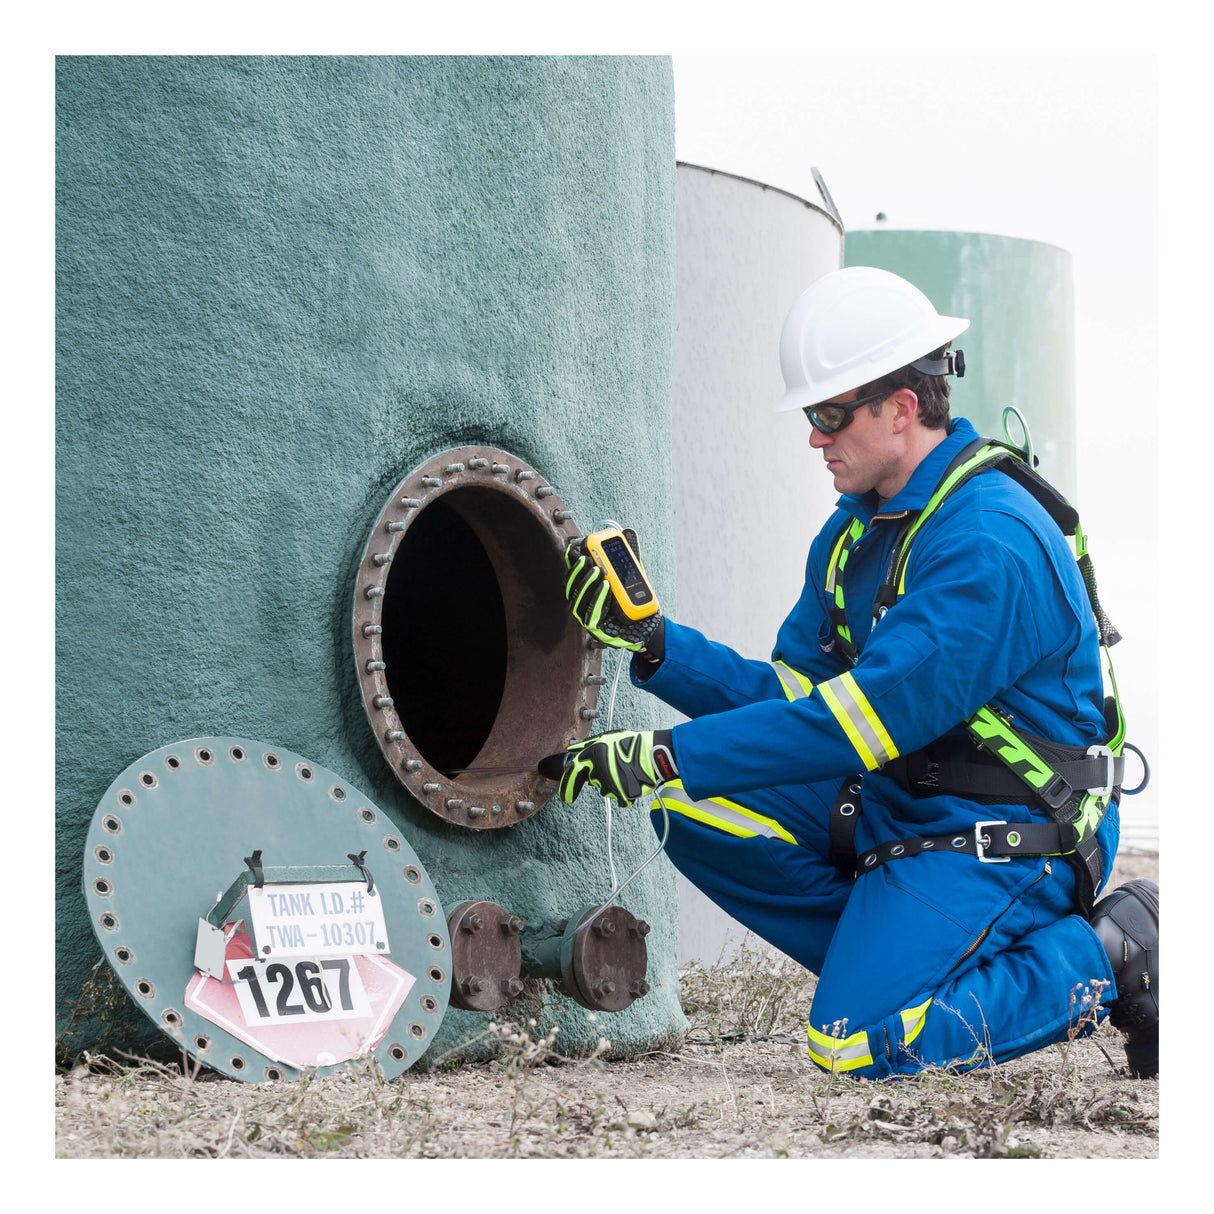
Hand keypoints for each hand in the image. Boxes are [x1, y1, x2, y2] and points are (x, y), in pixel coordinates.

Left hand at [558, 729, 677, 806]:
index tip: (566, 798)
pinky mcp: (622, 795)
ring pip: (605, 789)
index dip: (568, 786)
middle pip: (593, 781)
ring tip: (626, 770)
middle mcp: (599, 771)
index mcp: (593, 755)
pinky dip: (624, 792)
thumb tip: (572, 750)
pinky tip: (631, 780)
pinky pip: (619, 797)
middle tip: (614, 766)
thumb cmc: (631, 744)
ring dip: (612, 783)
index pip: (573, 773)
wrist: (654, 755)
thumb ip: (588, 745)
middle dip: (600, 776)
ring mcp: (610, 784)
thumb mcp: (607, 738)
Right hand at [564, 532, 662, 651]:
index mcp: (587, 592)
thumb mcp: (632, 574)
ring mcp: (589, 618)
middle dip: (577, 572)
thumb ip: (627, 556)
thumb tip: (628, 532)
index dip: (571, 563)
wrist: (647, 623)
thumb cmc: (635, 599)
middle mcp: (584, 604)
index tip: (573, 549)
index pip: (574, 577)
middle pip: (571, 588)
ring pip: (578, 602)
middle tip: (587, 559)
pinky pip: (593, 614)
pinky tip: (606, 587)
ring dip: (586, 584)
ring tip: (598, 571)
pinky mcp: (597, 630)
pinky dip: (598, 598)